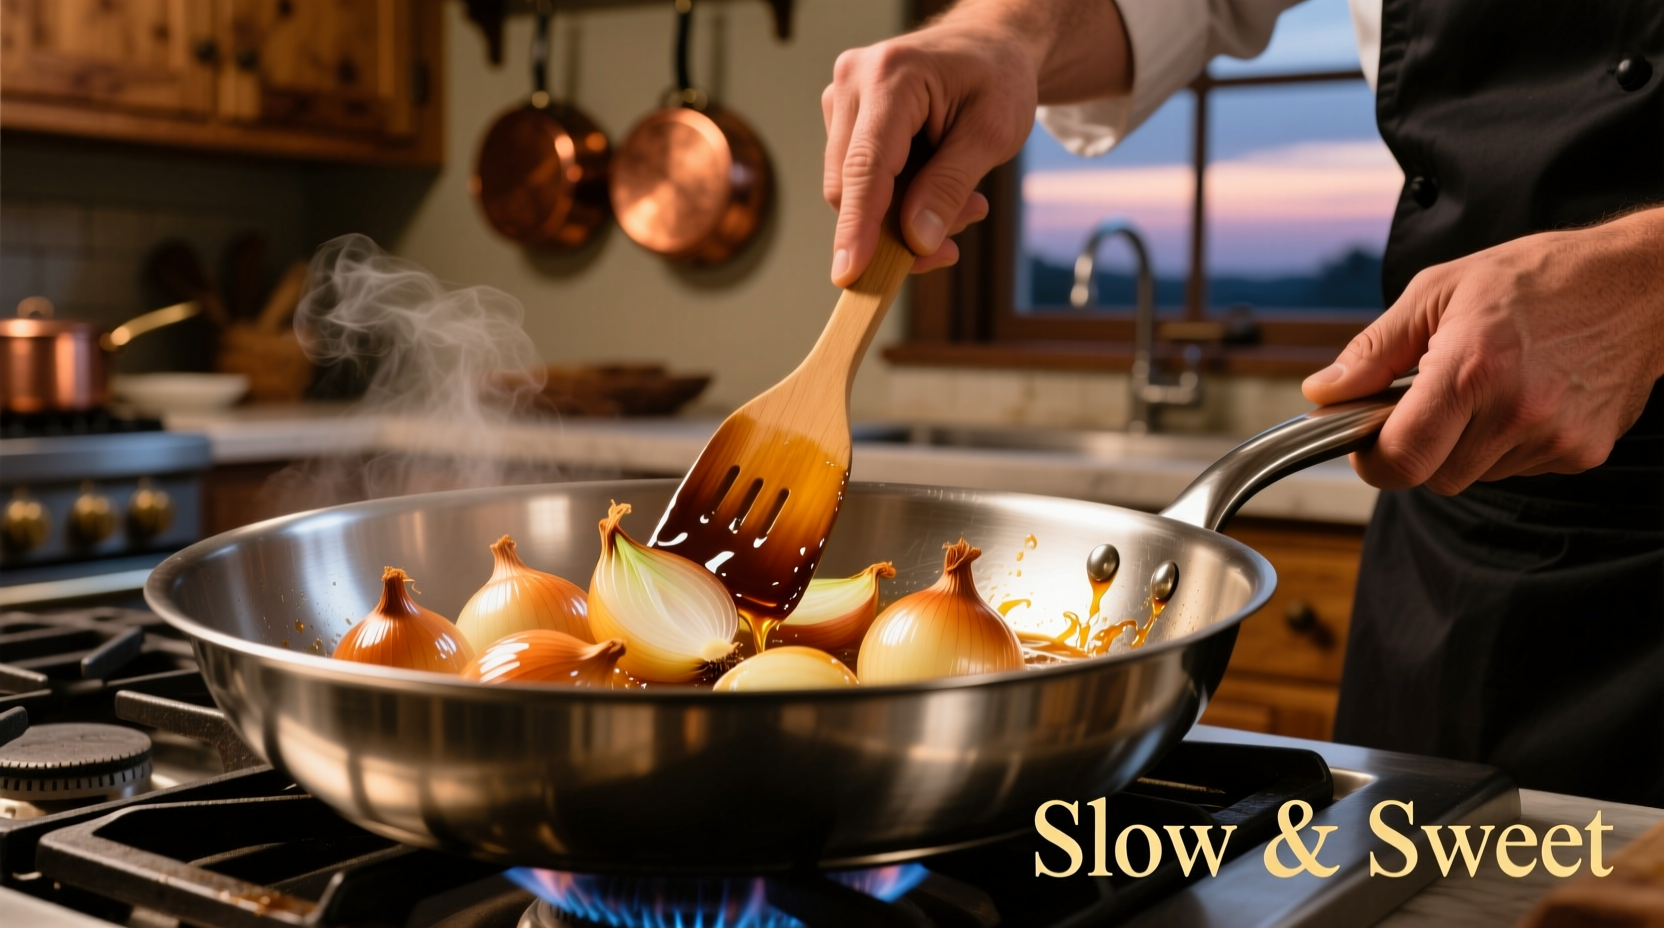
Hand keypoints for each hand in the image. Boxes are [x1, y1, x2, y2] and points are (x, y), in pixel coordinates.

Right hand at [823, 0, 1130, 285]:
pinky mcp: (844, 118)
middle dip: (897, 227)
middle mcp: (853, 82)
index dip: (856, 226)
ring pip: (852, 190)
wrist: (990, 45)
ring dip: (903, 214)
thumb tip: (915, 239)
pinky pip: (859, 180)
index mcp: (892, 76)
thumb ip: (950, 186)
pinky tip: (939, 187)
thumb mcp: (993, 134)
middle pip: (849, 186)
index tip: (849, 274)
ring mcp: (842, 99)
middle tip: (957, 238)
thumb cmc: (998, 78)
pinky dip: (898, 199)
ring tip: (964, 202)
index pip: (865, 166)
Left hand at [1303, 206, 1663, 494]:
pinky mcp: (1583, 452)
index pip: (1401, 460)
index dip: (1373, 460)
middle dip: (1420, 448)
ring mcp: (1554, 438)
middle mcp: (1516, 412)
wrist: (1639, 284)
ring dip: (1465, 444)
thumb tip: (1324, 391)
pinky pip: (1518, 468)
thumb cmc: (1537, 277)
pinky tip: (1524, 396)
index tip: (1367, 440)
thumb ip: (1374, 350)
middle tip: (1431, 400)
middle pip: (1434, 477)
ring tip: (1489, 385)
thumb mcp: (1439, 292)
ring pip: (1475, 474)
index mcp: (1470, 370)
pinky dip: (1507, 443)